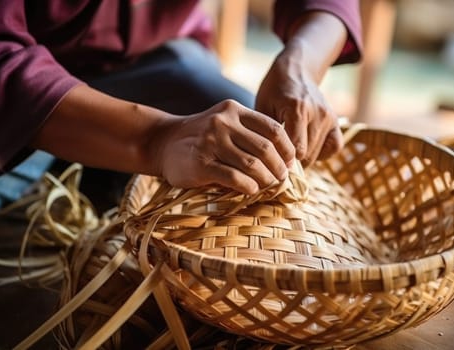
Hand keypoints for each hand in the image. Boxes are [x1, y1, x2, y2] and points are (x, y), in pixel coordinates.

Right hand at [151, 100, 294, 194]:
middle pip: (265, 148)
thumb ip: (249, 133)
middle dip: (279, 167)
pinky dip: (249, 187)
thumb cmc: (201, 137)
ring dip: (266, 179)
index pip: (273, 128)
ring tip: (268, 185)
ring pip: (252, 164)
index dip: (287, 148)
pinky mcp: (201, 163)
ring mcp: (211, 142)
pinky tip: (251, 190)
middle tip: (282, 178)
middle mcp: (223, 122)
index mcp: (234, 110)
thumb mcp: (224, 123)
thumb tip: (283, 159)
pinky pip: (234, 178)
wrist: (162, 142)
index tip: (290, 162)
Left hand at [256, 45, 342, 166]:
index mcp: (297, 109)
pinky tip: (308, 149)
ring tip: (289, 154)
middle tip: (277, 161)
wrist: (297, 69)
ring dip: (303, 159)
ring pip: (318, 153)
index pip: (294, 149)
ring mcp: (329, 117)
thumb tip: (265, 160)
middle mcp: (317, 113)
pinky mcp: (336, 120)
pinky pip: (334, 147)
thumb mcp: (263, 106)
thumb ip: (266, 132)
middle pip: (307, 155)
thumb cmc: (274, 89)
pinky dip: (322, 153)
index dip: (282, 161)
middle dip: (291, 163)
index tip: (271, 163)